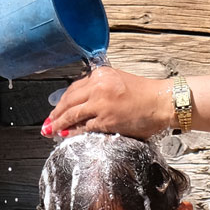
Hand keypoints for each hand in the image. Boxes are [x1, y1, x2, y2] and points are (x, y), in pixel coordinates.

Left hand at [41, 66, 169, 137]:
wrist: (162, 102)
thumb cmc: (145, 93)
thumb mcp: (119, 80)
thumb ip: (100, 87)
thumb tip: (82, 101)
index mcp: (101, 74)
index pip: (74, 88)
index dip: (62, 100)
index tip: (56, 108)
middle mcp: (98, 87)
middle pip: (68, 100)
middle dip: (56, 113)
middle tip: (48, 122)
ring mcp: (100, 104)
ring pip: (72, 114)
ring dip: (58, 123)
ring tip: (50, 130)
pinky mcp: (105, 120)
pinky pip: (83, 127)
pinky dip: (72, 132)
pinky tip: (65, 135)